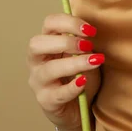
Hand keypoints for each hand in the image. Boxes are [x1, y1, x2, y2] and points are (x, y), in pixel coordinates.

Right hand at [27, 13, 103, 130]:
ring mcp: (38, 81)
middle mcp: (37, 61)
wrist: (78, 108)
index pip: (49, 23)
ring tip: (95, 61)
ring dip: (74, 63)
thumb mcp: (83, 55)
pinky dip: (72, 87)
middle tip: (88, 44)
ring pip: (49, 69)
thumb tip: (88, 34)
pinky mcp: (46, 101)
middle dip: (65, 42)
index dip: (69, 22)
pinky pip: (57, 94)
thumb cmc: (80, 75)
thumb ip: (82, 44)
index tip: (90, 30)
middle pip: (37, 44)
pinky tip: (84, 82)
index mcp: (47, 42)